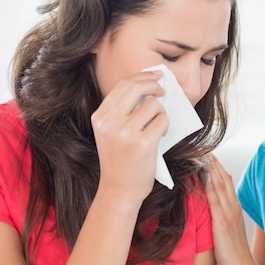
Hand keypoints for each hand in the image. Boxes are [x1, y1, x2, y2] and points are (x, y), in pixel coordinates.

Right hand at [91, 70, 168, 205]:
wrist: (119, 190)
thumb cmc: (120, 160)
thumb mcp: (111, 132)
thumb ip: (123, 110)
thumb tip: (149, 86)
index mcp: (100, 117)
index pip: (123, 85)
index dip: (142, 76)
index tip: (155, 75)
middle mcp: (109, 122)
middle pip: (136, 88)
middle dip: (154, 84)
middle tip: (163, 89)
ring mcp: (125, 132)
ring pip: (153, 105)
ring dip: (160, 113)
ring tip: (156, 127)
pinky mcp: (143, 143)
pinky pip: (162, 120)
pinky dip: (165, 125)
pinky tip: (159, 136)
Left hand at [206, 154, 264, 264]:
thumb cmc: (234, 250)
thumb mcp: (229, 226)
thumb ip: (222, 213)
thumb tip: (213, 204)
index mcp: (234, 207)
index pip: (226, 181)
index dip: (218, 167)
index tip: (210, 155)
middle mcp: (232, 206)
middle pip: (223, 179)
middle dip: (214, 163)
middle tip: (206, 148)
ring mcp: (228, 212)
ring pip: (220, 185)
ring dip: (212, 169)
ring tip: (204, 155)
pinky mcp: (222, 221)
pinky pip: (214, 199)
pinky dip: (210, 186)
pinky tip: (205, 176)